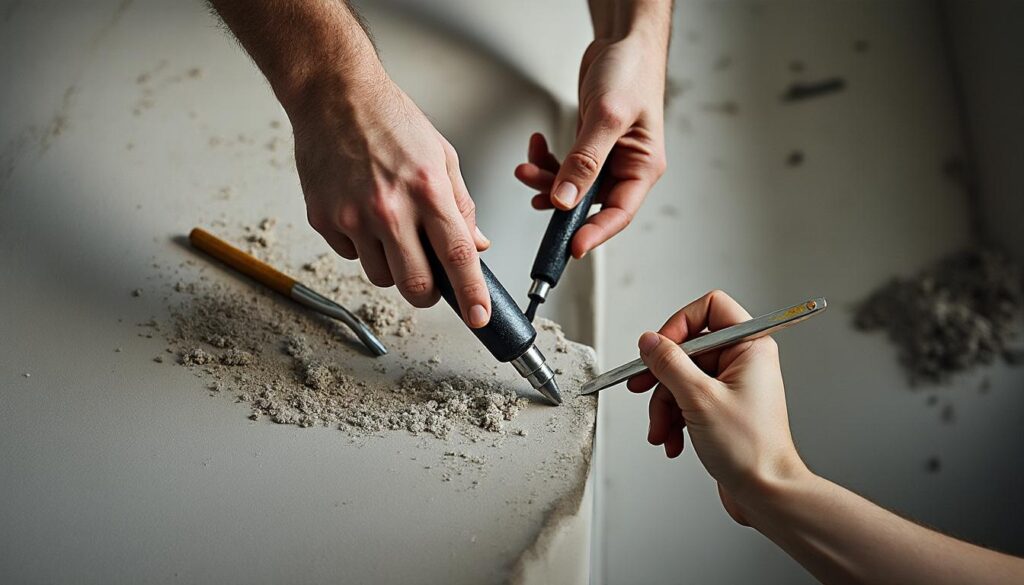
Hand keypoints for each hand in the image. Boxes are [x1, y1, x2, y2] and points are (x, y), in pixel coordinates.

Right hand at [290, 76, 491, 327]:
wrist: (333, 96)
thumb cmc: (389, 120)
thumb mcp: (441, 156)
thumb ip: (461, 205)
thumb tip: (476, 245)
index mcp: (426, 190)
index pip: (456, 256)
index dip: (471, 293)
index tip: (480, 317)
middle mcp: (389, 208)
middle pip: (416, 285)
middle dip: (429, 294)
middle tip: (432, 283)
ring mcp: (352, 217)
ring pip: (381, 276)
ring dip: (392, 266)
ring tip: (390, 227)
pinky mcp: (324, 220)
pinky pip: (350, 256)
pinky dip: (361, 247)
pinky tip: (362, 213)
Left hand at [514, 35, 666, 257]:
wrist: (623, 42)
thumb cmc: (632, 71)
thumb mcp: (608, 116)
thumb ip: (585, 161)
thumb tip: (565, 199)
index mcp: (642, 167)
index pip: (618, 213)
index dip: (594, 234)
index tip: (571, 248)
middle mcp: (626, 167)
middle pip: (590, 204)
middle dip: (558, 203)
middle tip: (534, 196)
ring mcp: (607, 158)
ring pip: (572, 188)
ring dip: (546, 182)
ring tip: (525, 170)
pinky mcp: (590, 147)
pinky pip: (565, 168)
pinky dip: (547, 163)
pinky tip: (536, 150)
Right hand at [627, 290, 807, 524]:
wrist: (766, 493)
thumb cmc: (750, 449)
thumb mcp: (698, 398)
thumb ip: (668, 363)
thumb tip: (648, 341)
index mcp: (750, 346)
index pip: (710, 308)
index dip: (680, 325)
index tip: (660, 349)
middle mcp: (743, 361)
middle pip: (688, 349)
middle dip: (663, 378)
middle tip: (642, 388)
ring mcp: (732, 385)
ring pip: (682, 378)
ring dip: (665, 406)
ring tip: (662, 431)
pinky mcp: (722, 408)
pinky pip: (687, 400)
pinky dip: (674, 419)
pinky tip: (672, 440)